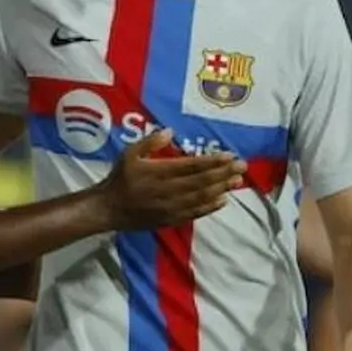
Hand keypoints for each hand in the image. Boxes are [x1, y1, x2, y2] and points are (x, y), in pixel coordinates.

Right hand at [97, 129, 243, 230]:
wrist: (109, 209)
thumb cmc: (120, 178)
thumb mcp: (129, 154)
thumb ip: (149, 143)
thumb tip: (170, 131)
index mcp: (160, 172)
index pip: (192, 166)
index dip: (213, 161)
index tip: (229, 155)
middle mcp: (169, 190)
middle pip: (202, 181)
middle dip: (224, 173)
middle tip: (242, 166)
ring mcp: (172, 207)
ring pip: (202, 197)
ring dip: (222, 189)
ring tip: (237, 181)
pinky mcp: (172, 219)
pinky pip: (195, 213)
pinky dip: (210, 207)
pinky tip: (223, 200)